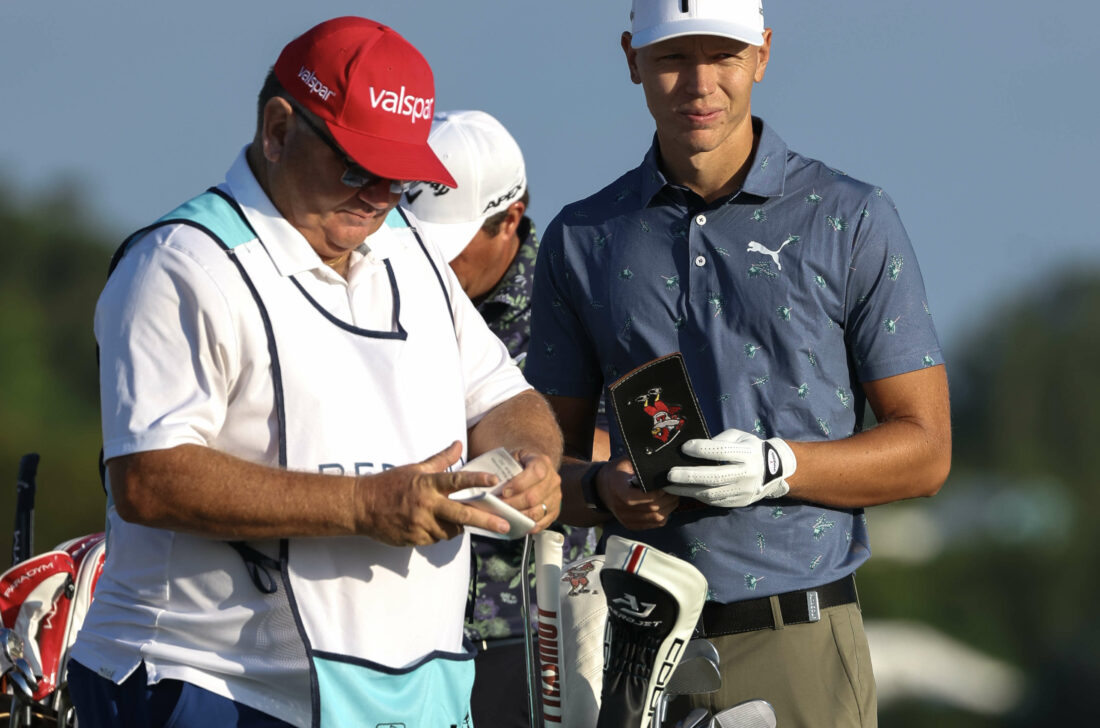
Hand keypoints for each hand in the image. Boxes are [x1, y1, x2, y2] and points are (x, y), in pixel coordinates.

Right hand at [355, 441, 510, 545]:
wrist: (361, 506)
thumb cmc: (390, 484)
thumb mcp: (415, 469)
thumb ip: (440, 460)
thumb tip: (458, 445)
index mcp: (427, 484)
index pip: (456, 480)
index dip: (476, 479)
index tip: (494, 479)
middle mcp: (427, 505)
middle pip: (463, 514)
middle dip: (487, 521)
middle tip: (505, 525)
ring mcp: (420, 524)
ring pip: (451, 530)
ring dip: (456, 526)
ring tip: (449, 518)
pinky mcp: (414, 539)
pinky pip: (435, 539)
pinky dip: (438, 533)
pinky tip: (430, 525)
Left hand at [497, 448, 561, 532]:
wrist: (535, 467)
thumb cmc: (521, 463)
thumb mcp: (514, 457)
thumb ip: (506, 467)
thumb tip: (492, 483)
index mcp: (543, 462)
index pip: (536, 473)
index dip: (519, 484)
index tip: (504, 491)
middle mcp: (553, 480)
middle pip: (533, 497)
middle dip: (513, 504)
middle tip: (499, 505)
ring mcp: (555, 497)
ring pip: (537, 512)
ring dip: (518, 516)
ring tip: (505, 514)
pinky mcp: (554, 511)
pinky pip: (541, 523)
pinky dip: (527, 526)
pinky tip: (516, 522)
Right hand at [601, 456, 679, 529]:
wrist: (602, 488)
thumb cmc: (617, 472)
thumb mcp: (626, 462)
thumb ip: (642, 464)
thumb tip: (662, 462)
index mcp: (620, 491)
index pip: (646, 497)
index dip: (661, 492)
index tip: (667, 484)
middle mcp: (622, 509)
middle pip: (653, 509)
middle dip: (669, 499)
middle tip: (675, 490)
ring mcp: (626, 519)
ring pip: (656, 519)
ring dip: (669, 508)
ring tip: (673, 497)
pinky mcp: (631, 525)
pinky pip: (653, 524)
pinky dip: (663, 516)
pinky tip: (665, 506)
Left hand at [665, 429, 795, 507]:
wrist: (774, 470)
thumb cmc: (750, 448)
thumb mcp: (739, 437)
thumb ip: (719, 440)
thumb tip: (694, 449)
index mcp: (748, 453)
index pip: (722, 452)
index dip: (702, 450)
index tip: (684, 448)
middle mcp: (747, 474)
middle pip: (715, 477)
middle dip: (690, 476)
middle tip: (670, 474)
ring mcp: (743, 491)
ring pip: (712, 493)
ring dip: (688, 490)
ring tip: (669, 486)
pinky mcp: (739, 502)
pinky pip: (715, 501)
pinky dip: (697, 496)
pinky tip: (684, 491)